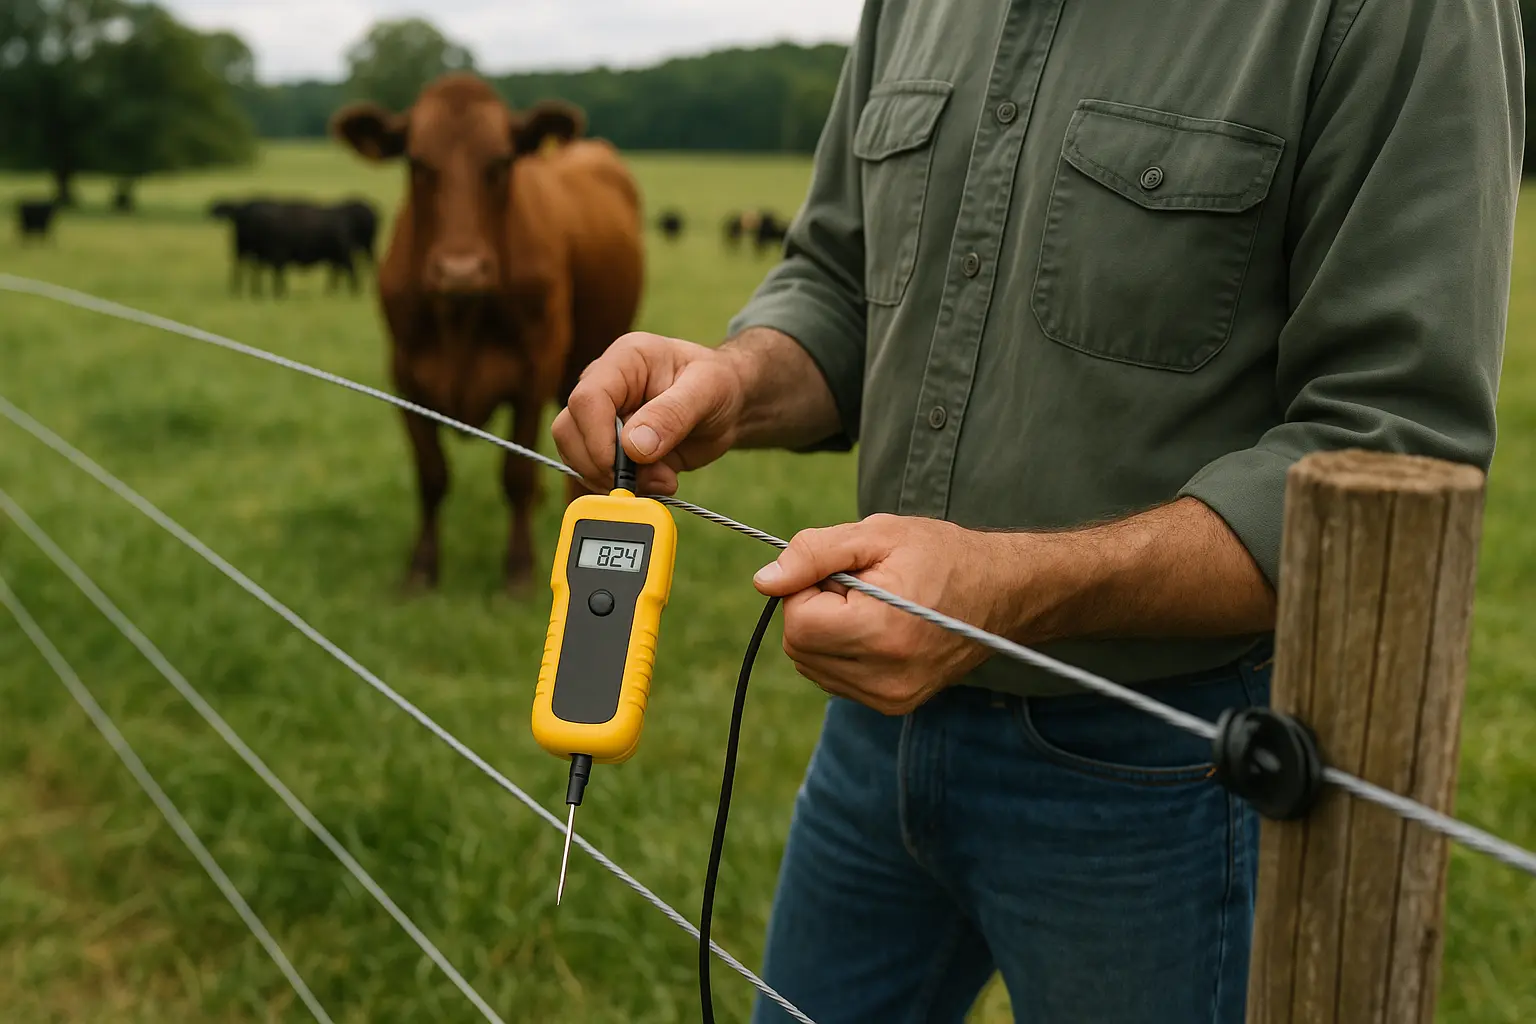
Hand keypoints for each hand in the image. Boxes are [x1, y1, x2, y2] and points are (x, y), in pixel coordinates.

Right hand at [552, 332, 745, 494]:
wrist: (728, 405)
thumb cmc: (719, 385)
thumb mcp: (708, 391)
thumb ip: (673, 415)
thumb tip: (634, 447)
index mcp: (624, 361)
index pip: (587, 399)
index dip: (597, 439)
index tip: (622, 467)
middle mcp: (605, 387)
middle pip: (569, 430)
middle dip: (599, 465)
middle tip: (642, 480)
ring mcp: (603, 418)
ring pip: (576, 455)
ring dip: (613, 480)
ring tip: (662, 479)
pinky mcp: (611, 445)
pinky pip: (597, 472)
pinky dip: (624, 487)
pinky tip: (658, 481)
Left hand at [753, 514, 1033, 714]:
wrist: (1001, 592)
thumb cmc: (939, 554)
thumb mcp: (875, 535)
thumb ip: (813, 554)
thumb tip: (763, 581)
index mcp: (882, 632)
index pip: (798, 622)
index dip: (808, 588)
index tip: (844, 572)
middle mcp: (885, 677)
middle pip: (799, 647)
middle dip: (814, 610)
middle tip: (860, 587)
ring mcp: (890, 698)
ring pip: (811, 665)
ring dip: (826, 632)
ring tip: (873, 607)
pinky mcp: (893, 705)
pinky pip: (834, 678)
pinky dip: (841, 651)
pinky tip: (878, 630)